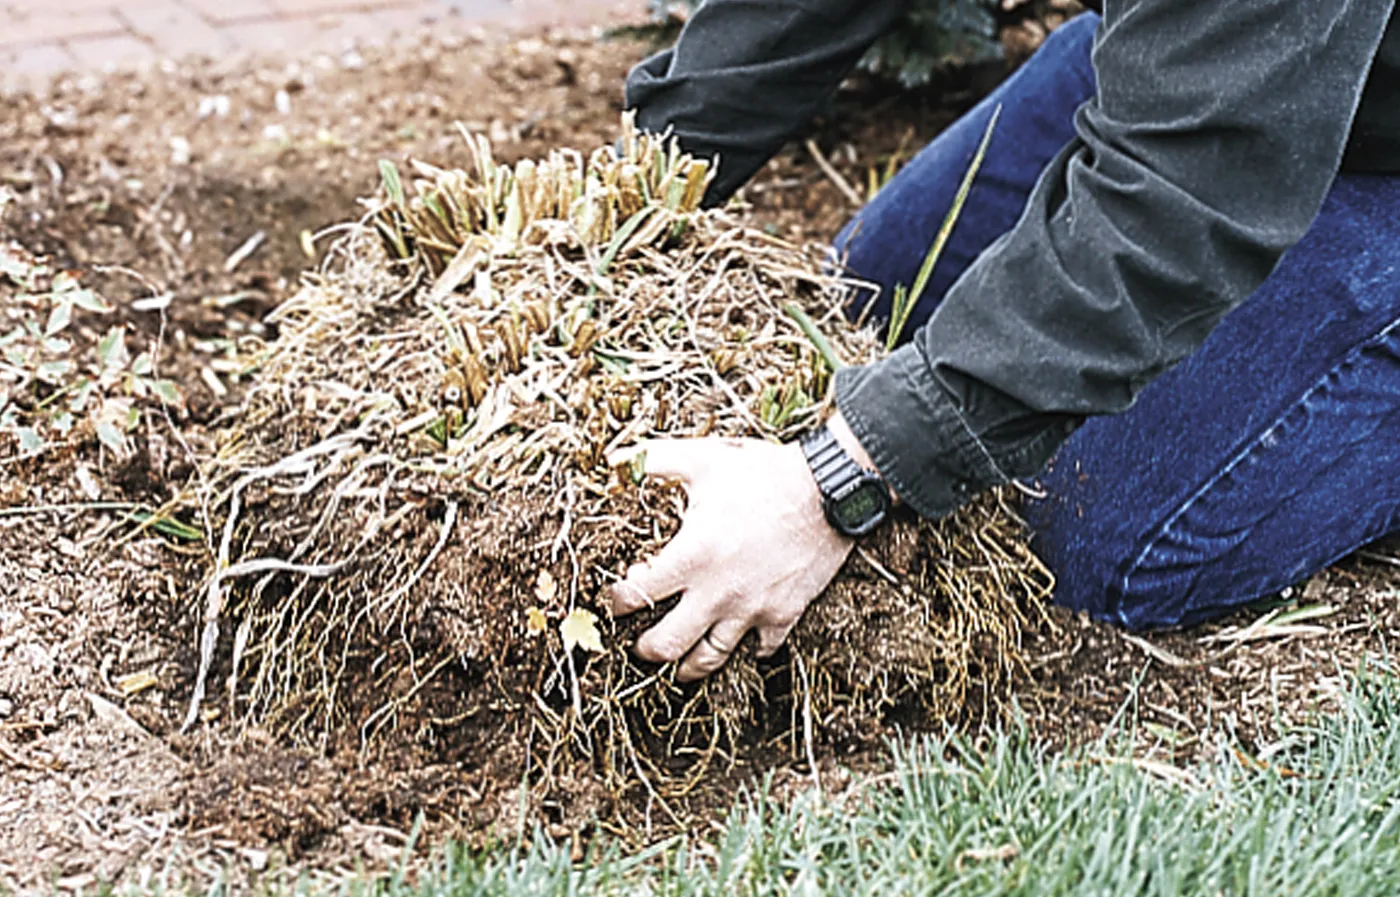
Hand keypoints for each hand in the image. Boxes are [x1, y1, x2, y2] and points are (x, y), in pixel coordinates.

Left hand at [607, 422, 862, 681]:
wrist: (828, 490)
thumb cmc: (764, 474)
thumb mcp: (702, 459)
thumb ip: (651, 461)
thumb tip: (612, 462)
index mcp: (691, 556)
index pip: (636, 594)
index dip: (617, 601)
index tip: (616, 599)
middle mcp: (717, 592)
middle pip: (667, 644)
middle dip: (646, 651)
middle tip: (639, 647)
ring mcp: (751, 608)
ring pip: (711, 657)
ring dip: (689, 667)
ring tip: (679, 668)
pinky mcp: (784, 614)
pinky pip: (761, 647)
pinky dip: (748, 649)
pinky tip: (741, 644)